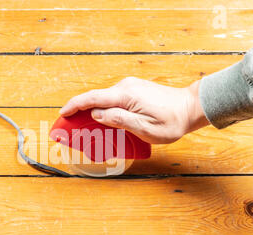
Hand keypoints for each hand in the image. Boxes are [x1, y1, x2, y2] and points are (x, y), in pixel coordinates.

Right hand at [59, 77, 209, 143]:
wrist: (190, 108)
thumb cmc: (171, 121)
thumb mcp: (145, 128)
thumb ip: (119, 120)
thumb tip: (97, 115)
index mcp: (126, 95)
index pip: (92, 98)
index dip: (74, 106)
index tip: (62, 115)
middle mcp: (125, 87)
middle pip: (94, 98)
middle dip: (79, 112)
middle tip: (69, 128)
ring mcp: (129, 87)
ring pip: (103, 100)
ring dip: (91, 112)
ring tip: (84, 129)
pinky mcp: (133, 90)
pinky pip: (112, 99)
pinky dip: (103, 110)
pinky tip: (102, 122)